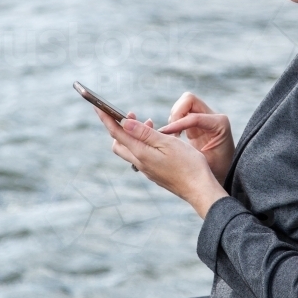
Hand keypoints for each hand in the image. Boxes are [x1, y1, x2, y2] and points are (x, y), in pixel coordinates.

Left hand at [95, 108, 227, 218]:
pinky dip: (143, 144)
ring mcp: (147, 170)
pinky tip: (157, 139)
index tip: (97, 107)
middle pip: (119, 144)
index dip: (106, 118)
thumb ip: (144, 133)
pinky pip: (141, 156)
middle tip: (133, 114)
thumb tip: (124, 122)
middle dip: (120, 127)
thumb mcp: (167, 143)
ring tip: (150, 123)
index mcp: (141, 154)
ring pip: (131, 150)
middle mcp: (140, 163)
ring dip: (134, 135)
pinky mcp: (154, 173)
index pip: (117, 133)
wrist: (200, 190)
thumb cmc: (188, 165)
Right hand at [157, 92, 234, 184]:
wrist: (224, 172)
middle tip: (171, 133)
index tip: (165, 134)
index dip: (177, 124)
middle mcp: (213, 116)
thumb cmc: (217, 170)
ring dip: (173, 117)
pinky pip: (181, 113)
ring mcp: (205, 116)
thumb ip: (192, 154)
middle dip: (176, 113)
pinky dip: (173, 121)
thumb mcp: (205, 164)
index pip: (194, 116)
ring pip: (183, 104)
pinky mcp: (196, 121)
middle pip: (188, 99)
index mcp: (220, 124)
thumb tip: (175, 144)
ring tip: (172, 136)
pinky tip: (173, 136)